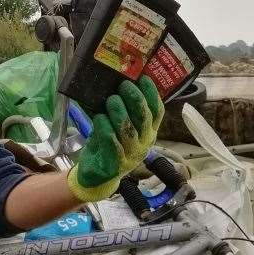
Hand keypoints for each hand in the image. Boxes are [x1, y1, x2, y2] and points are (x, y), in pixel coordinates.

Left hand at [67, 75, 163, 202]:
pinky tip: (99, 118)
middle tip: (123, 85)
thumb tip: (108, 83)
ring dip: (120, 112)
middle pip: (144, 118)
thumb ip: (117, 108)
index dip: (152, 94)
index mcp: (148, 132)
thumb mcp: (117, 126)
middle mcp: (143, 143)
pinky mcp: (115, 164)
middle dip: (135, 99)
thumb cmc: (107, 145)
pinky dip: (105, 128)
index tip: (144, 78)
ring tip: (111, 100)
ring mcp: (131, 154)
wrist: (97, 176)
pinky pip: (112, 142)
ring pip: (128, 130)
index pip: (157, 111)